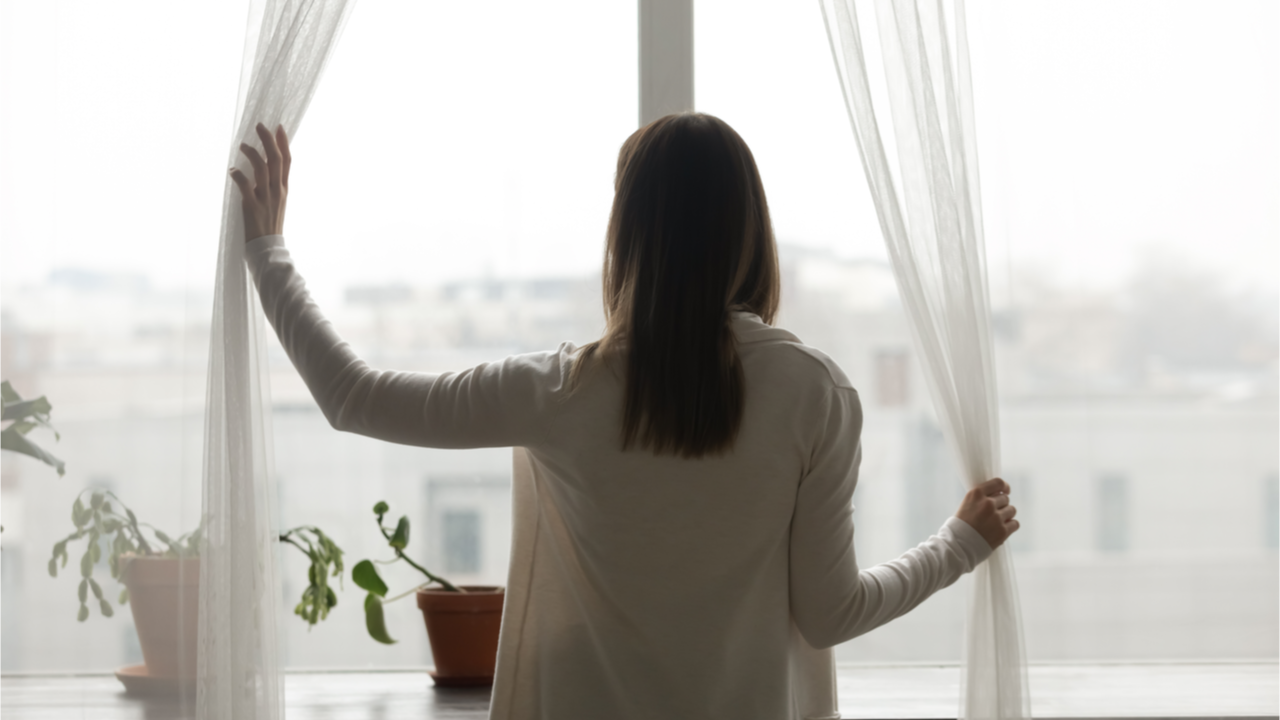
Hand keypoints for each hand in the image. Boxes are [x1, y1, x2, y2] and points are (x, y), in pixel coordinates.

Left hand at [229, 123, 290, 242]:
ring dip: (252, 154)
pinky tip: (232, 171)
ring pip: (263, 169)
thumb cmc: (269, 224)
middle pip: (276, 160)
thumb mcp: (276, 202)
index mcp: (284, 189)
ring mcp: (266, 198)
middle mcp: (277, 191)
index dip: (283, 143)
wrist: (268, 248)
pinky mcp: (253, 207)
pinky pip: (246, 186)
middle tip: (259, 125)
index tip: (278, 126)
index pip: (287, 161)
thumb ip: (271, 184)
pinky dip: (239, 175)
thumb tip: (261, 166)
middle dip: (268, 140)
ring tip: (241, 145)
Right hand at [954, 477, 1018, 549]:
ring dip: (1007, 515)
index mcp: (976, 494)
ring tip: (997, 522)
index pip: (998, 483)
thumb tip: (998, 495)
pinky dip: (1010, 526)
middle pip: (1005, 498)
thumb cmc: (959, 526)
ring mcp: (996, 517)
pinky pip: (1015, 523)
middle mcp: (987, 503)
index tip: (1006, 491)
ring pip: (1012, 510)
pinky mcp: (1003, 531)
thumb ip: (981, 499)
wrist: (958, 546)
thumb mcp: (966, 505)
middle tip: (994, 513)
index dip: (1004, 487)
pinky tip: (1002, 529)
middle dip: (1002, 505)